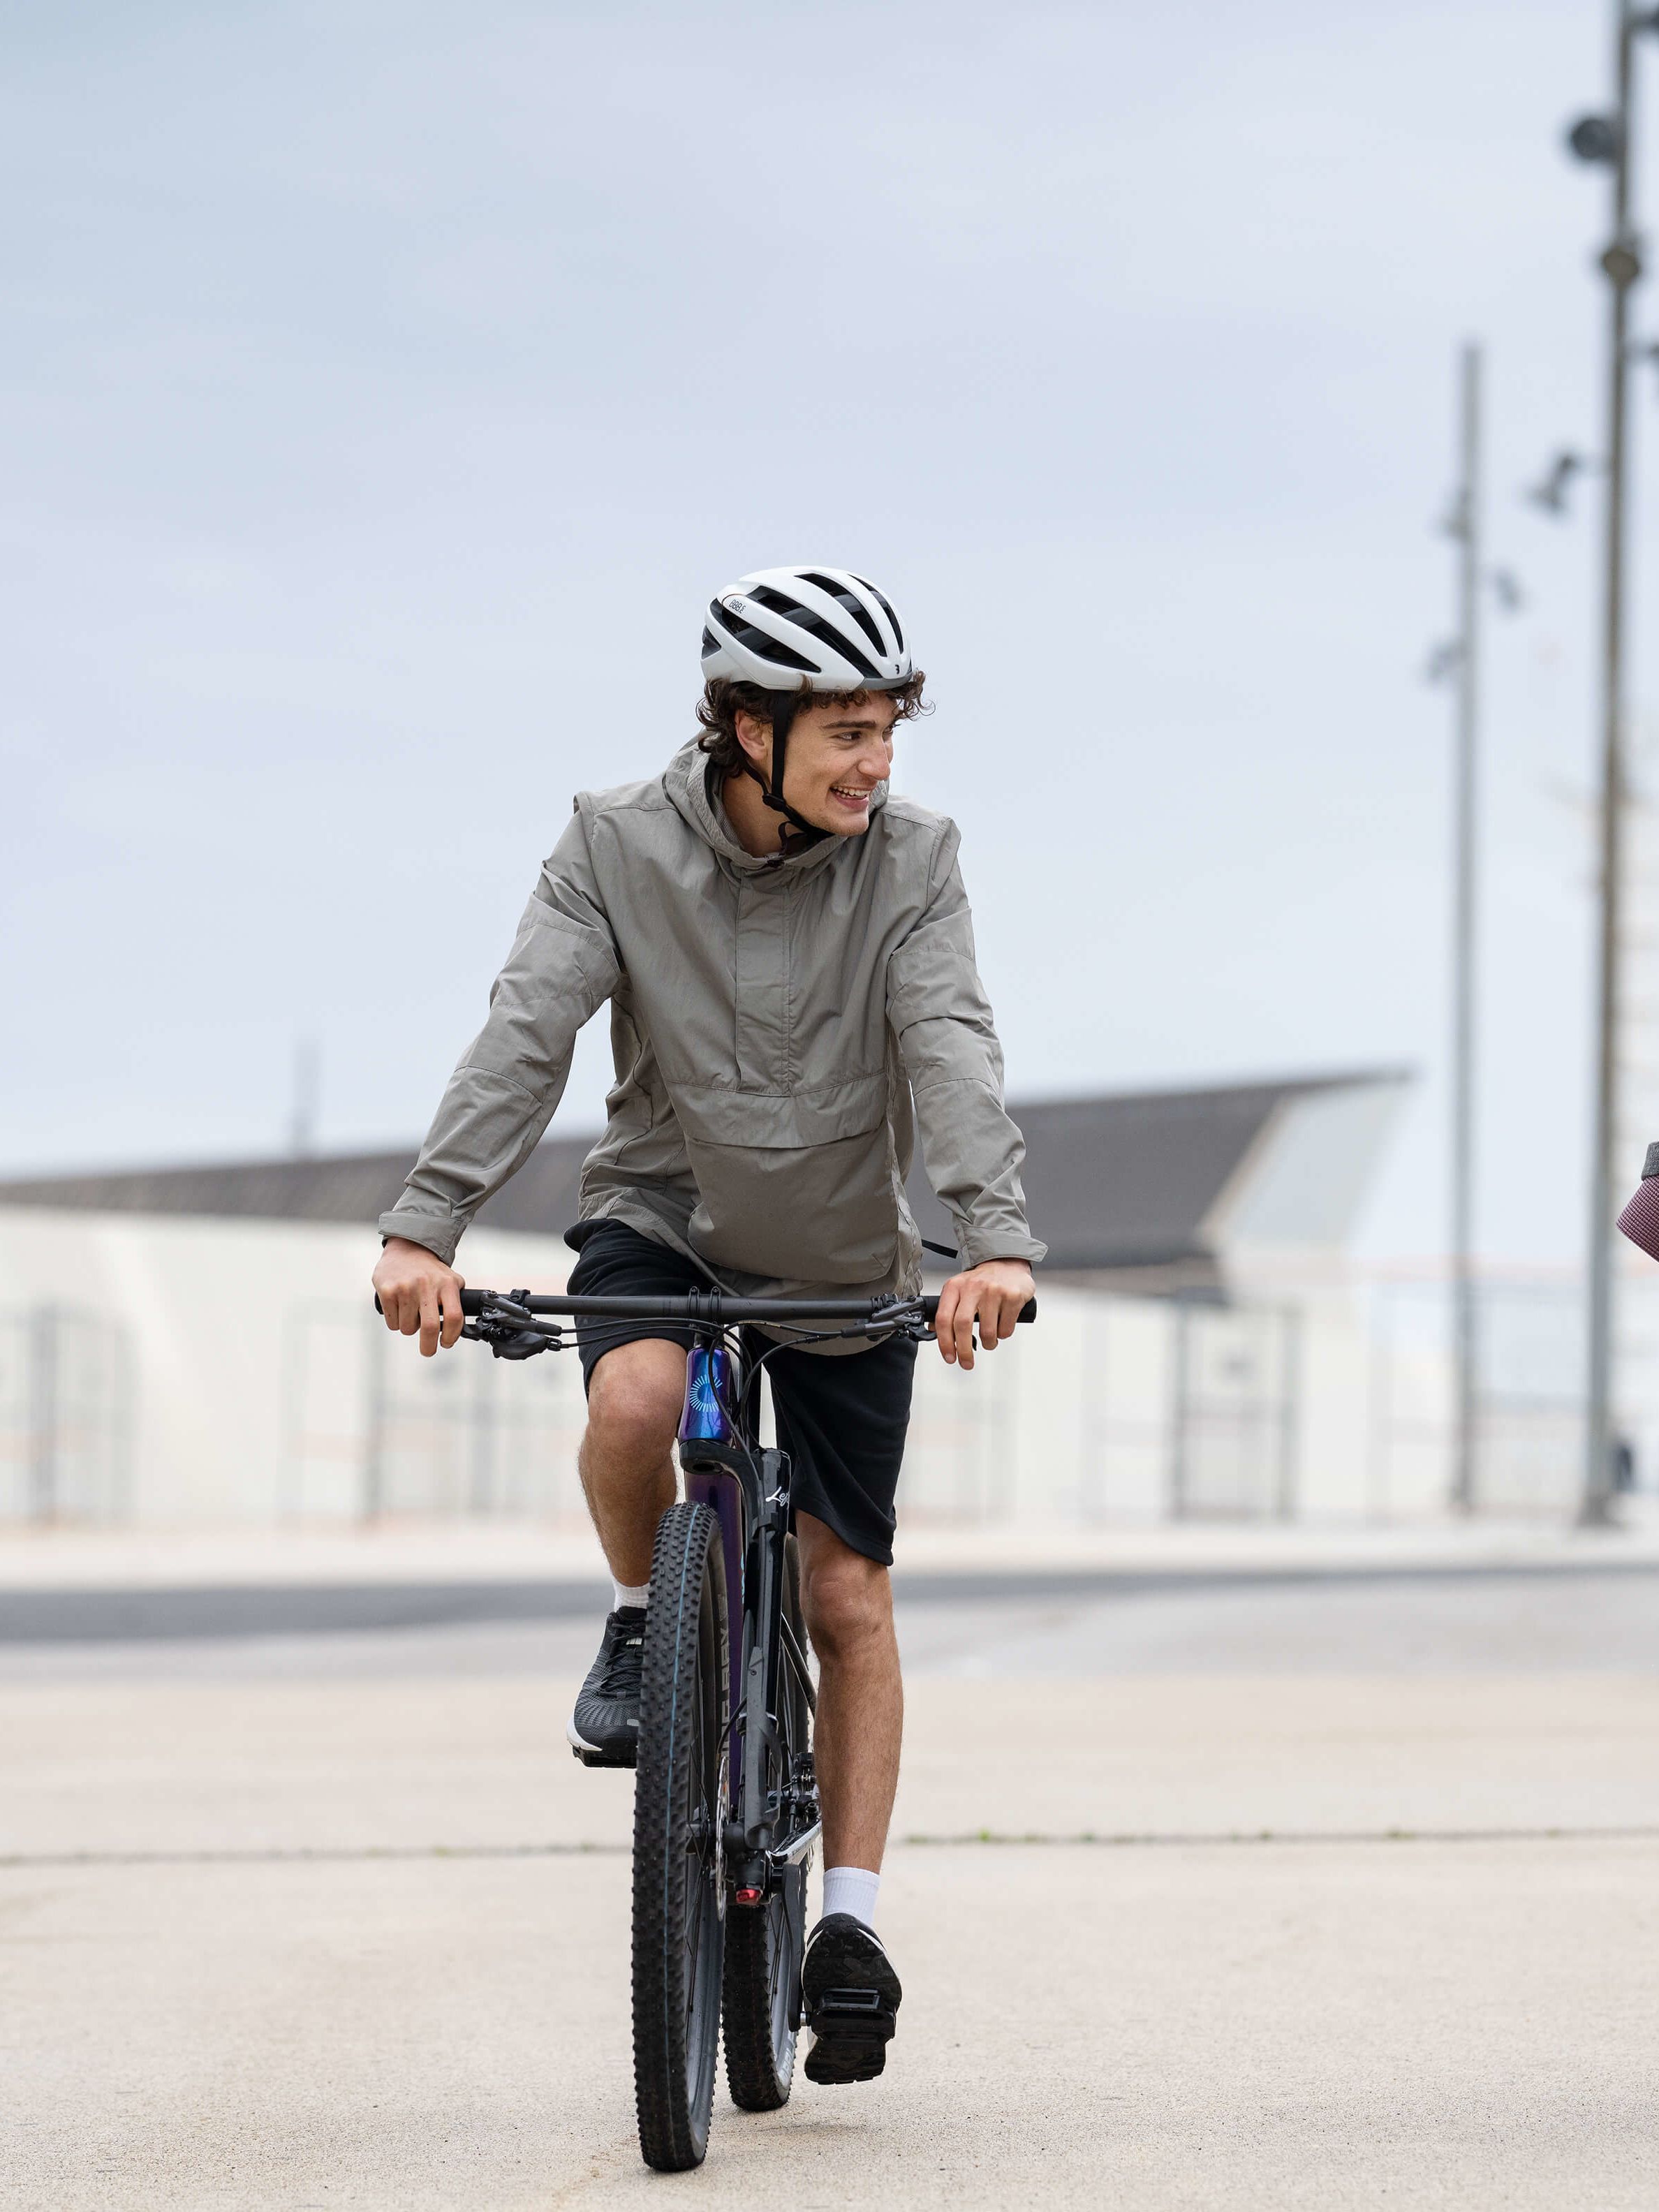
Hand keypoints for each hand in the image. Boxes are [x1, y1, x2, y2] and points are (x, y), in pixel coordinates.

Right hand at [372, 1236, 466, 1356]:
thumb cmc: (431, 1272)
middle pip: (430, 1328)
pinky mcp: (387, 1291)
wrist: (407, 1249)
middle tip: (428, 1350)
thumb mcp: (451, 1280)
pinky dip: (396, 1322)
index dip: (452, 1336)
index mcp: (446, 1284)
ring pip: (408, 1328)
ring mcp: (405, 1288)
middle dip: (429, 1347)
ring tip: (411, 1313)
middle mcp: (426, 1285)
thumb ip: (456, 1302)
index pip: (454, 1317)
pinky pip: (393, 1322)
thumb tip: (459, 1331)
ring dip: (410, 1328)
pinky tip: (399, 1308)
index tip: (446, 1343)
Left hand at [932, 1259, 1034, 1370]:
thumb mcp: (959, 1289)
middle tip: (966, 1362)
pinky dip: (1003, 1334)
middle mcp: (973, 1287)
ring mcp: (993, 1291)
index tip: (949, 1356)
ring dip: (988, 1344)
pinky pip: (1006, 1328)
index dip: (944, 1342)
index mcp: (955, 1287)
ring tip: (989, 1341)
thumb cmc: (981, 1281)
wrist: (1007, 1263)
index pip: (943, 1318)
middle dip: (964, 1351)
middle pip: (962, 1326)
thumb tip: (934, 1333)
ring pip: (988, 1332)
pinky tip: (1001, 1327)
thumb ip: (947, 1310)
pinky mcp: (1012, 1297)